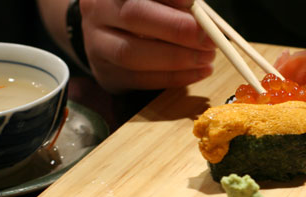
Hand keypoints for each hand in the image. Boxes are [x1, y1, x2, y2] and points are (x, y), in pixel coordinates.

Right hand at [79, 0, 216, 92]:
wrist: (109, 36)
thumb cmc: (144, 12)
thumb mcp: (157, 1)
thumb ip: (175, 4)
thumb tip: (206, 19)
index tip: (193, 4)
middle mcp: (97, 12)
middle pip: (133, 17)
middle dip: (176, 29)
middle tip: (208, 38)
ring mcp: (97, 46)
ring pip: (132, 54)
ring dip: (176, 58)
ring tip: (207, 58)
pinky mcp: (108, 75)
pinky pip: (141, 80)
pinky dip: (174, 77)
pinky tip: (198, 72)